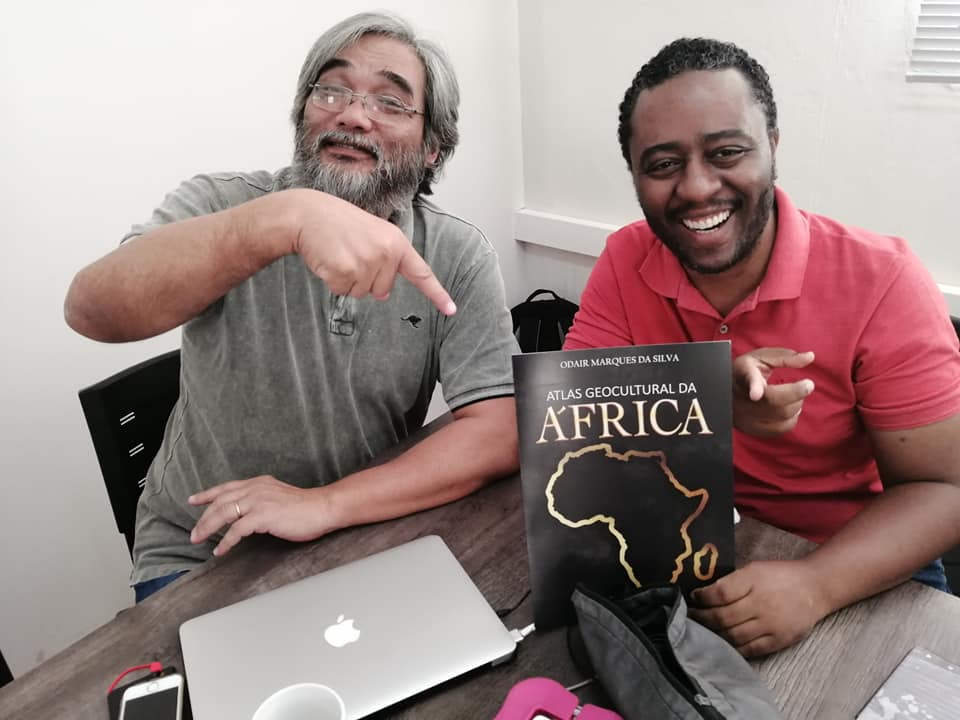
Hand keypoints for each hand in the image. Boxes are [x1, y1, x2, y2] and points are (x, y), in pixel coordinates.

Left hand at [188, 475, 333, 556]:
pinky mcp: (263, 516)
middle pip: (220, 502)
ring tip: (198, 540)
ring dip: (208, 528)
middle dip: (203, 518)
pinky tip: (220, 550)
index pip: (226, 488)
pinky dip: (225, 542)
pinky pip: (236, 530)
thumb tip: (248, 513)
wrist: (323, 508)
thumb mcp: (278, 496)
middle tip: (193, 533)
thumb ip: (262, 499)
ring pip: (223, 514)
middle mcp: (255, 489)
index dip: (207, 494)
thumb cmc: (305, 507)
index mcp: (259, 483)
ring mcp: (258, 501)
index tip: (193, 500)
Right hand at [291, 190, 455, 315]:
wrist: (308, 214)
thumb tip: (383, 293)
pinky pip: (342, 291)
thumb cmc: (338, 223)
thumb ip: (385, 261)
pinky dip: (333, 280)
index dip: (436, 293)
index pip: (421, 272)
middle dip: (365, 278)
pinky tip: (329, 259)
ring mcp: (366, 262)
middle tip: (350, 253)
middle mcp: (386, 253)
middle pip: (382, 290)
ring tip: (339, 254)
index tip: (451, 310)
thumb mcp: (372, 234)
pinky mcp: (346, 271)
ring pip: (361, 293)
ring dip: (347, 280)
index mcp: (396, 242)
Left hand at [688, 560, 829, 656]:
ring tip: (705, 629)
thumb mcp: (754, 568)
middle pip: (723, 617)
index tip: (693, 597)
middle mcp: (762, 603)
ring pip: (733, 636)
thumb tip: (704, 593)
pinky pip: (750, 649)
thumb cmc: (779, 576)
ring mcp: (771, 624)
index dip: (702, 598)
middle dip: (702, 618)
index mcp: (753, 580)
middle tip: (692, 616)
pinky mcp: (779, 640)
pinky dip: (733, 647)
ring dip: (714, 634)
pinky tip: (724, 641)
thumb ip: (732, 581)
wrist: (814, 588)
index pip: (720, 593)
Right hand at [732, 348, 814, 436]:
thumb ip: (786, 357)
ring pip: (781, 417)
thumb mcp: (762, 357)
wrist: (724, 391)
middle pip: (775, 403)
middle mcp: (742, 399)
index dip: (754, 388)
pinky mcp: (753, 430)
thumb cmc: (747, 371)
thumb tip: (810, 357)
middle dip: (797, 393)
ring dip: (796, 405)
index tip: (756, 394)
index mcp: (744, 375)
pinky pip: (782, 429)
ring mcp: (746, 417)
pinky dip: (791, 418)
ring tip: (792, 395)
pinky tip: (786, 408)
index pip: (750, 383)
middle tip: (807, 385)